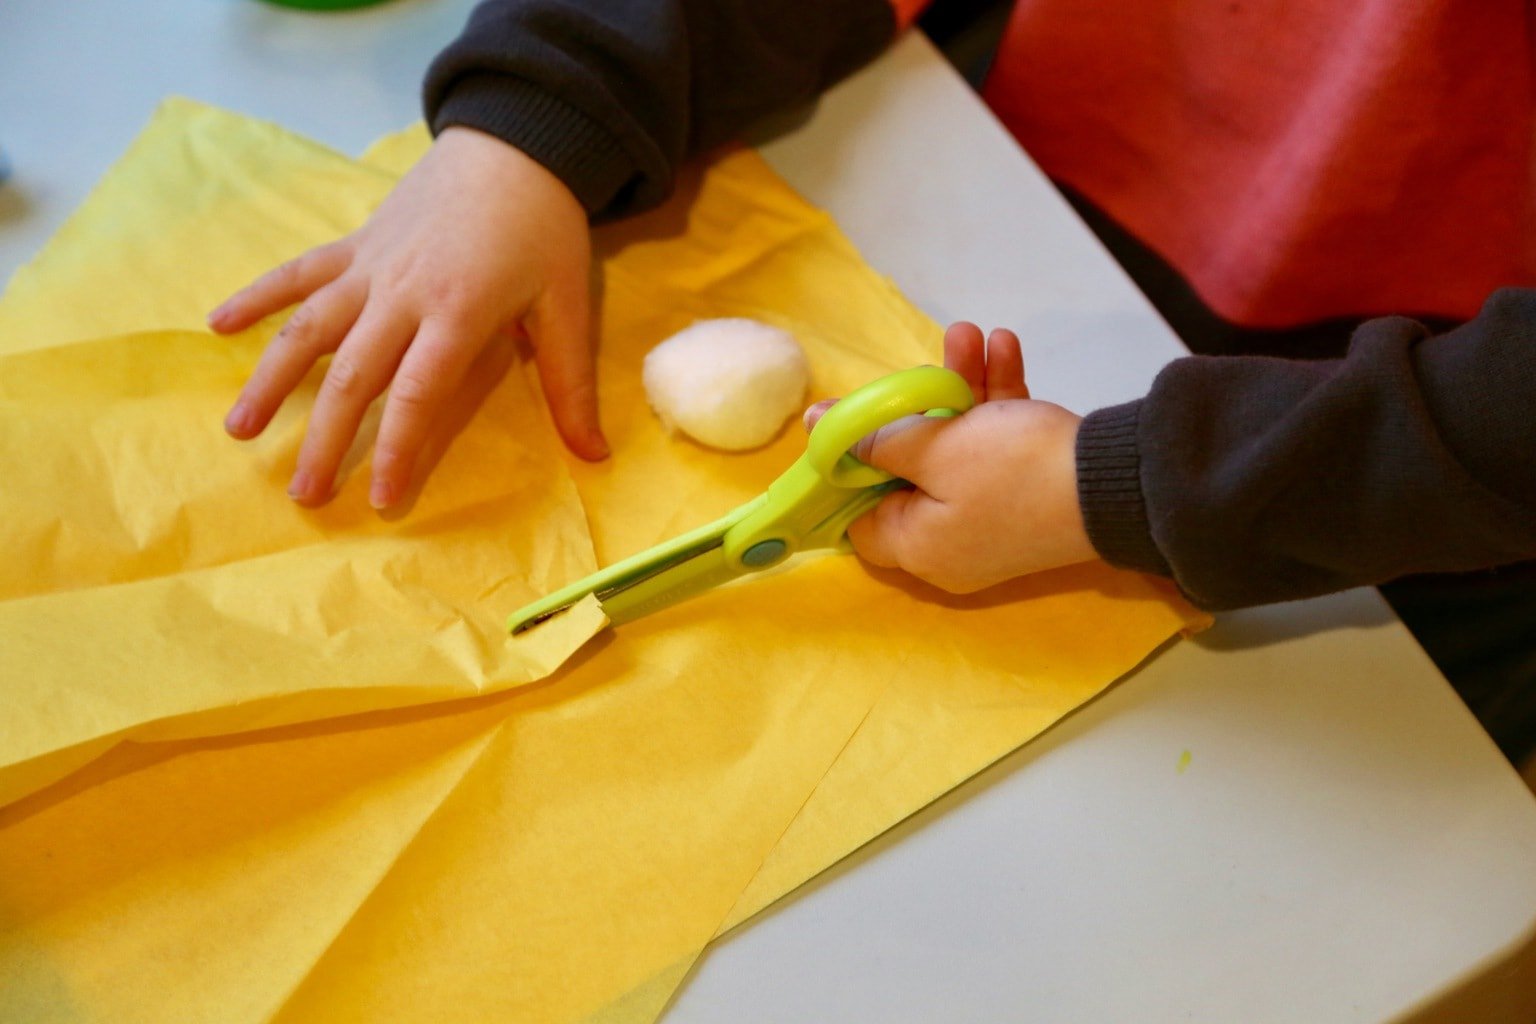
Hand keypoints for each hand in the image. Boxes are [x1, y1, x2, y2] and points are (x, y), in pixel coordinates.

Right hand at [209, 126, 606, 509]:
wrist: (514, 145)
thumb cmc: (544, 230)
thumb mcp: (568, 306)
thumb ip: (571, 385)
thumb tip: (594, 456)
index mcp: (457, 313)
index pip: (417, 395)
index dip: (395, 450)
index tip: (379, 500)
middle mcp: (401, 293)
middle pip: (352, 376)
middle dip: (325, 439)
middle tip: (302, 494)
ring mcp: (369, 267)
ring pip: (308, 329)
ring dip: (271, 380)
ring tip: (240, 429)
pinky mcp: (353, 244)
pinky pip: (296, 273)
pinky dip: (256, 296)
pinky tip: (216, 325)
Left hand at [806, 322, 1094, 592]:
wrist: (1118, 483)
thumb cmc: (1014, 471)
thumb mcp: (936, 448)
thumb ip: (873, 437)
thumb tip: (819, 427)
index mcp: (917, 547)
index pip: (858, 516)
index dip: (848, 466)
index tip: (850, 421)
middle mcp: (950, 544)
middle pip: (910, 471)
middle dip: (919, 405)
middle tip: (923, 363)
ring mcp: (991, 520)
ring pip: (958, 450)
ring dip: (962, 390)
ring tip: (971, 335)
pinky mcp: (1026, 496)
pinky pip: (995, 451)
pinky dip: (997, 406)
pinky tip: (1005, 348)